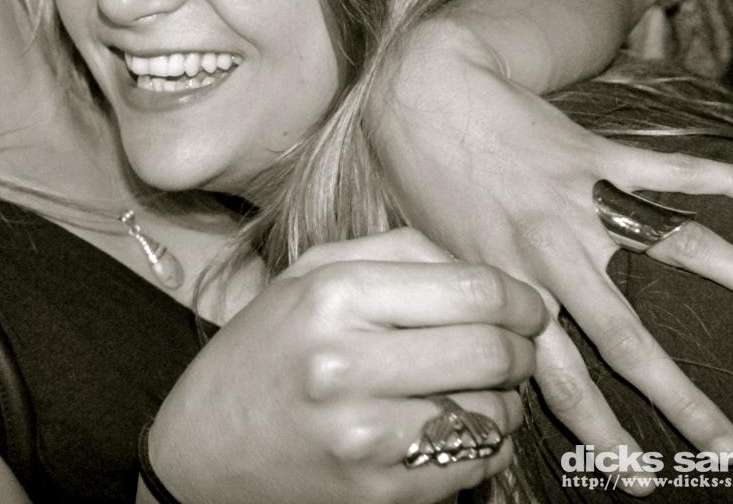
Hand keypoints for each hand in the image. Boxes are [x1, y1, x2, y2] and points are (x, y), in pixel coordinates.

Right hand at [145, 230, 539, 503]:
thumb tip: (496, 275)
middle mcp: (346, 362)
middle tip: (516, 349)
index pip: (472, 290)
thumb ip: (398, 254)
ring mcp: (363, 432)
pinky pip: (476, 464)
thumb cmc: (265, 353)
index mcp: (332, 296)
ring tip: (476, 390)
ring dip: (504, 400)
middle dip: (522, 350)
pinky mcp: (378, 489)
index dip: (522, 299)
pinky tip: (454, 430)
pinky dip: (484, 445)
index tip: (530, 309)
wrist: (202, 449)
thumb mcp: (308, 278)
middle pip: (492, 350)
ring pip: (493, 411)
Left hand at [370, 42, 732, 494]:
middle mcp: (552, 252)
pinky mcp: (599, 153)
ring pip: (680, 249)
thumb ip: (478, 318)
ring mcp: (582, 201)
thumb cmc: (420, 184)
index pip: (561, 378)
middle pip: (628, 338)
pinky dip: (727, 178)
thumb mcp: (432, 262)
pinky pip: (672, 169)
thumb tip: (500, 377)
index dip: (601, 432)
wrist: (423, 96)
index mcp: (509, 286)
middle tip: (731, 449)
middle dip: (681, 399)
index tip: (641, 479)